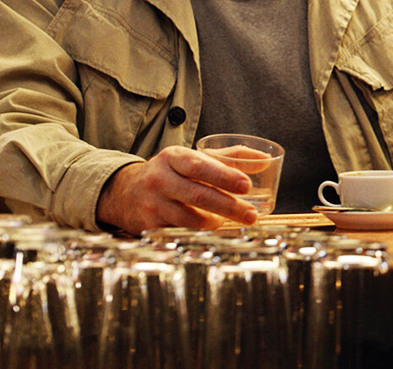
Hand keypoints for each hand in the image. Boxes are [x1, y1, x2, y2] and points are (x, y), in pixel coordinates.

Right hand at [95, 145, 256, 232]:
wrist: (124, 191)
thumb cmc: (171, 173)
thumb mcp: (193, 158)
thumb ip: (231, 157)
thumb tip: (267, 160)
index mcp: (173, 158)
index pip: (199, 166)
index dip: (224, 176)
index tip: (247, 185)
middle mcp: (160, 179)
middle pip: (198, 195)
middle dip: (228, 207)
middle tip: (251, 215)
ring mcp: (152, 204)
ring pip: (189, 219)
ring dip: (215, 223)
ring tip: (231, 222)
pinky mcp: (148, 225)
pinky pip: (178, 233)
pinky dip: (198, 235)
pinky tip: (211, 234)